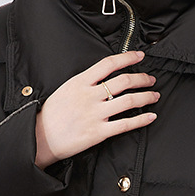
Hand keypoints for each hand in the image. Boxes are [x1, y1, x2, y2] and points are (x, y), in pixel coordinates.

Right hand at [34, 51, 158, 168]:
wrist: (39, 138)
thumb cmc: (51, 115)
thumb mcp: (65, 89)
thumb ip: (85, 82)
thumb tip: (104, 78)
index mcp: (80, 82)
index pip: (108, 64)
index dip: (128, 58)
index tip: (140, 57)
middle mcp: (89, 96)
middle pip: (124, 81)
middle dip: (142, 78)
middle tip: (151, 79)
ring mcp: (95, 114)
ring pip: (129, 101)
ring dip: (146, 97)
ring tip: (154, 96)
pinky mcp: (98, 132)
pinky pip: (125, 124)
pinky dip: (142, 120)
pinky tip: (151, 116)